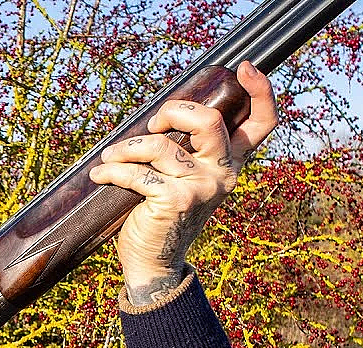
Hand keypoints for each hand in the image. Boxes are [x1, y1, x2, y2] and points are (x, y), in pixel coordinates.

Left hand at [88, 61, 277, 304]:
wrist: (154, 262)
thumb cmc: (163, 214)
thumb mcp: (183, 178)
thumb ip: (185, 149)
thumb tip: (159, 116)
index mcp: (230, 163)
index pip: (262, 123)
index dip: (261, 90)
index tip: (244, 68)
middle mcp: (223, 173)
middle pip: (208, 120)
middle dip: (173, 111)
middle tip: (152, 126)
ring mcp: (202, 186)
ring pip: (162, 145)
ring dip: (127, 148)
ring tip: (110, 158)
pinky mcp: (176, 199)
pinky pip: (138, 172)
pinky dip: (113, 170)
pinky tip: (100, 175)